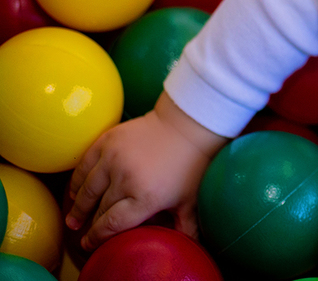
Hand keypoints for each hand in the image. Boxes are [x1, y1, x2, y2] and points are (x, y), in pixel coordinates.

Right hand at [65, 93, 227, 250]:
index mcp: (146, 197)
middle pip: (99, 209)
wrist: (188, 125)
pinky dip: (77, 181)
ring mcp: (114, 158)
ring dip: (78, 206)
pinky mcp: (107, 141)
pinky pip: (84, 165)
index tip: (89, 244)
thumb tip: (188, 247)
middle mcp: (126, 179)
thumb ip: (185, 226)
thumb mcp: (190, 199)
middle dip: (90, 223)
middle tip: (83, 233)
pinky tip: (75, 192)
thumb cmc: (191, 165)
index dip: (97, 237)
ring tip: (73, 218)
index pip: (112, 224)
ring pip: (87, 189)